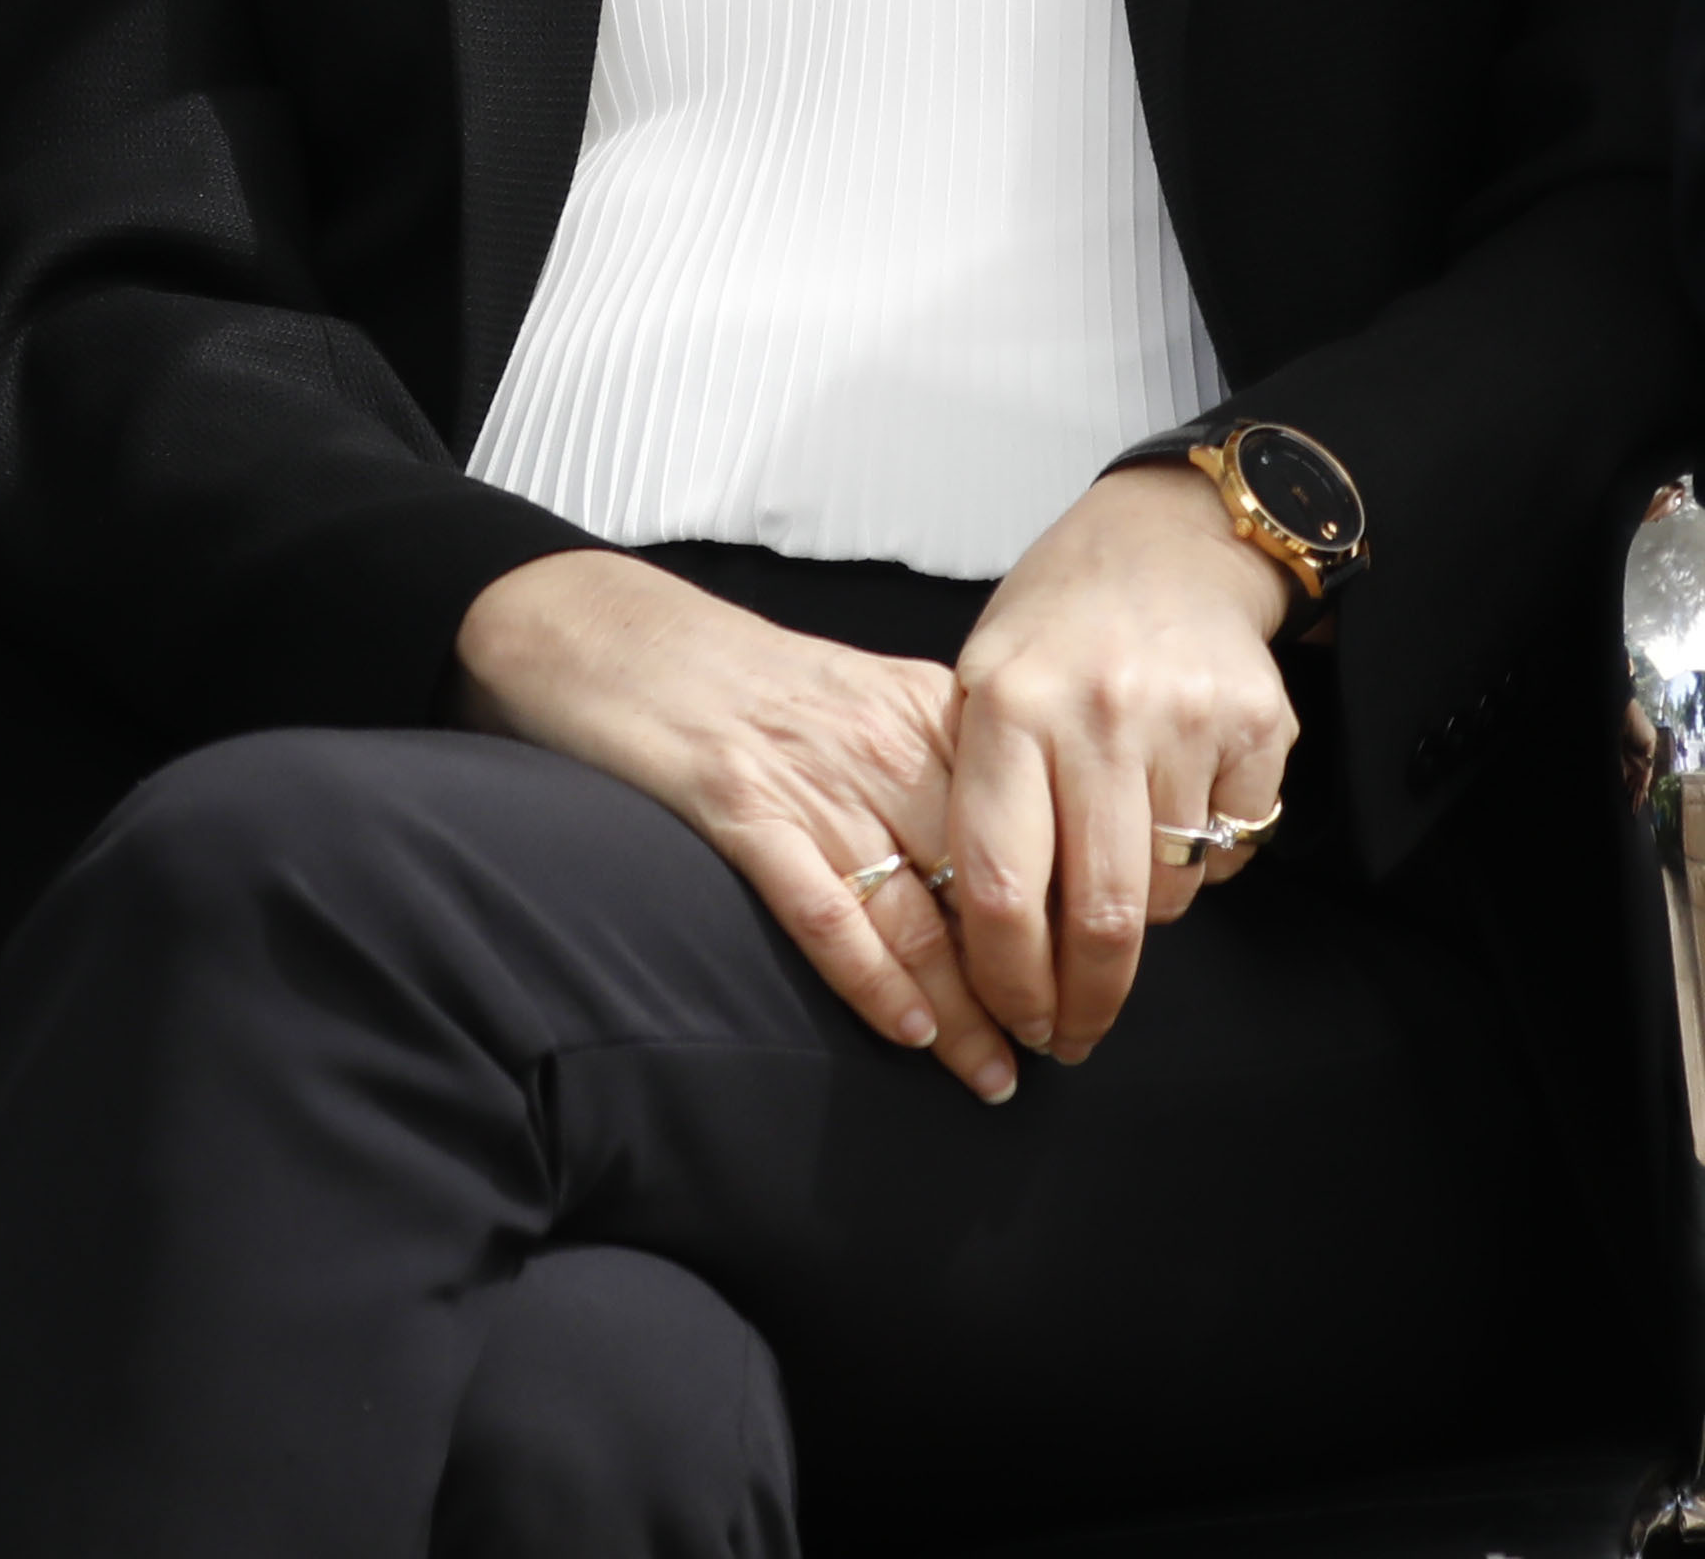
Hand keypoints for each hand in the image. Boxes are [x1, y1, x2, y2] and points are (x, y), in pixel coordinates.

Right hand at [455, 551, 1013, 1100]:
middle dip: (1029, 973)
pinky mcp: (739, 812)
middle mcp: (884, 742)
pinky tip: (911, 1034)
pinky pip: (824, 912)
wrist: (612, 632)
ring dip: (964, 1007)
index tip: (1092, 977)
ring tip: (997, 1072)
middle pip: (985, 879)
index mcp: (927, 710)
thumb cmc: (740, 677)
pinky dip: (872, 980)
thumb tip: (1017, 853)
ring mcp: (811, 779)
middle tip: (1063, 1044)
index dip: (1065, 908)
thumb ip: (934, 761)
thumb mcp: (863, 696)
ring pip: (915, 912)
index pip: (1029, 824)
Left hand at [944, 463, 1300, 1065]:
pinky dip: (1206, 863)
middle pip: (1099, 913)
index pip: (1000, 885)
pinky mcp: (1260, 725)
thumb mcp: (982, 688)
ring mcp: (1188, 717)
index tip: (1014, 1022)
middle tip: (1073, 1035)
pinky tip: (1180, 814)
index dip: (1007, 979)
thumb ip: (981, 802)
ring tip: (1120, 884)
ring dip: (1144, 921)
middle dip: (1084, 1000)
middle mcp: (1100, 712)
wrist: (1165, 541)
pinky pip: (1233, 851)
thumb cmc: (1056, 628)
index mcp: (1009, 705)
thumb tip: (988, 952)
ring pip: (1170, 893)